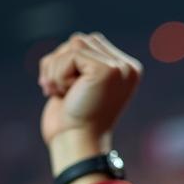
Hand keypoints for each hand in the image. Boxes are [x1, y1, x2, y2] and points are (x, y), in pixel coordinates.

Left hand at [39, 32, 141, 179]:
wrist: (76, 144)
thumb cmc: (72, 120)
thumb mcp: (77, 82)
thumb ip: (82, 60)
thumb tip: (78, 40)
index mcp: (124, 71)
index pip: (87, 44)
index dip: (65, 62)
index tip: (60, 89)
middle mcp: (127, 68)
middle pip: (80, 41)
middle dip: (59, 63)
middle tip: (56, 91)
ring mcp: (120, 69)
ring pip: (75, 44)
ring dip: (57, 69)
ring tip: (61, 92)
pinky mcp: (108, 71)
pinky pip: (72, 54)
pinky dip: (59, 74)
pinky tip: (66, 93)